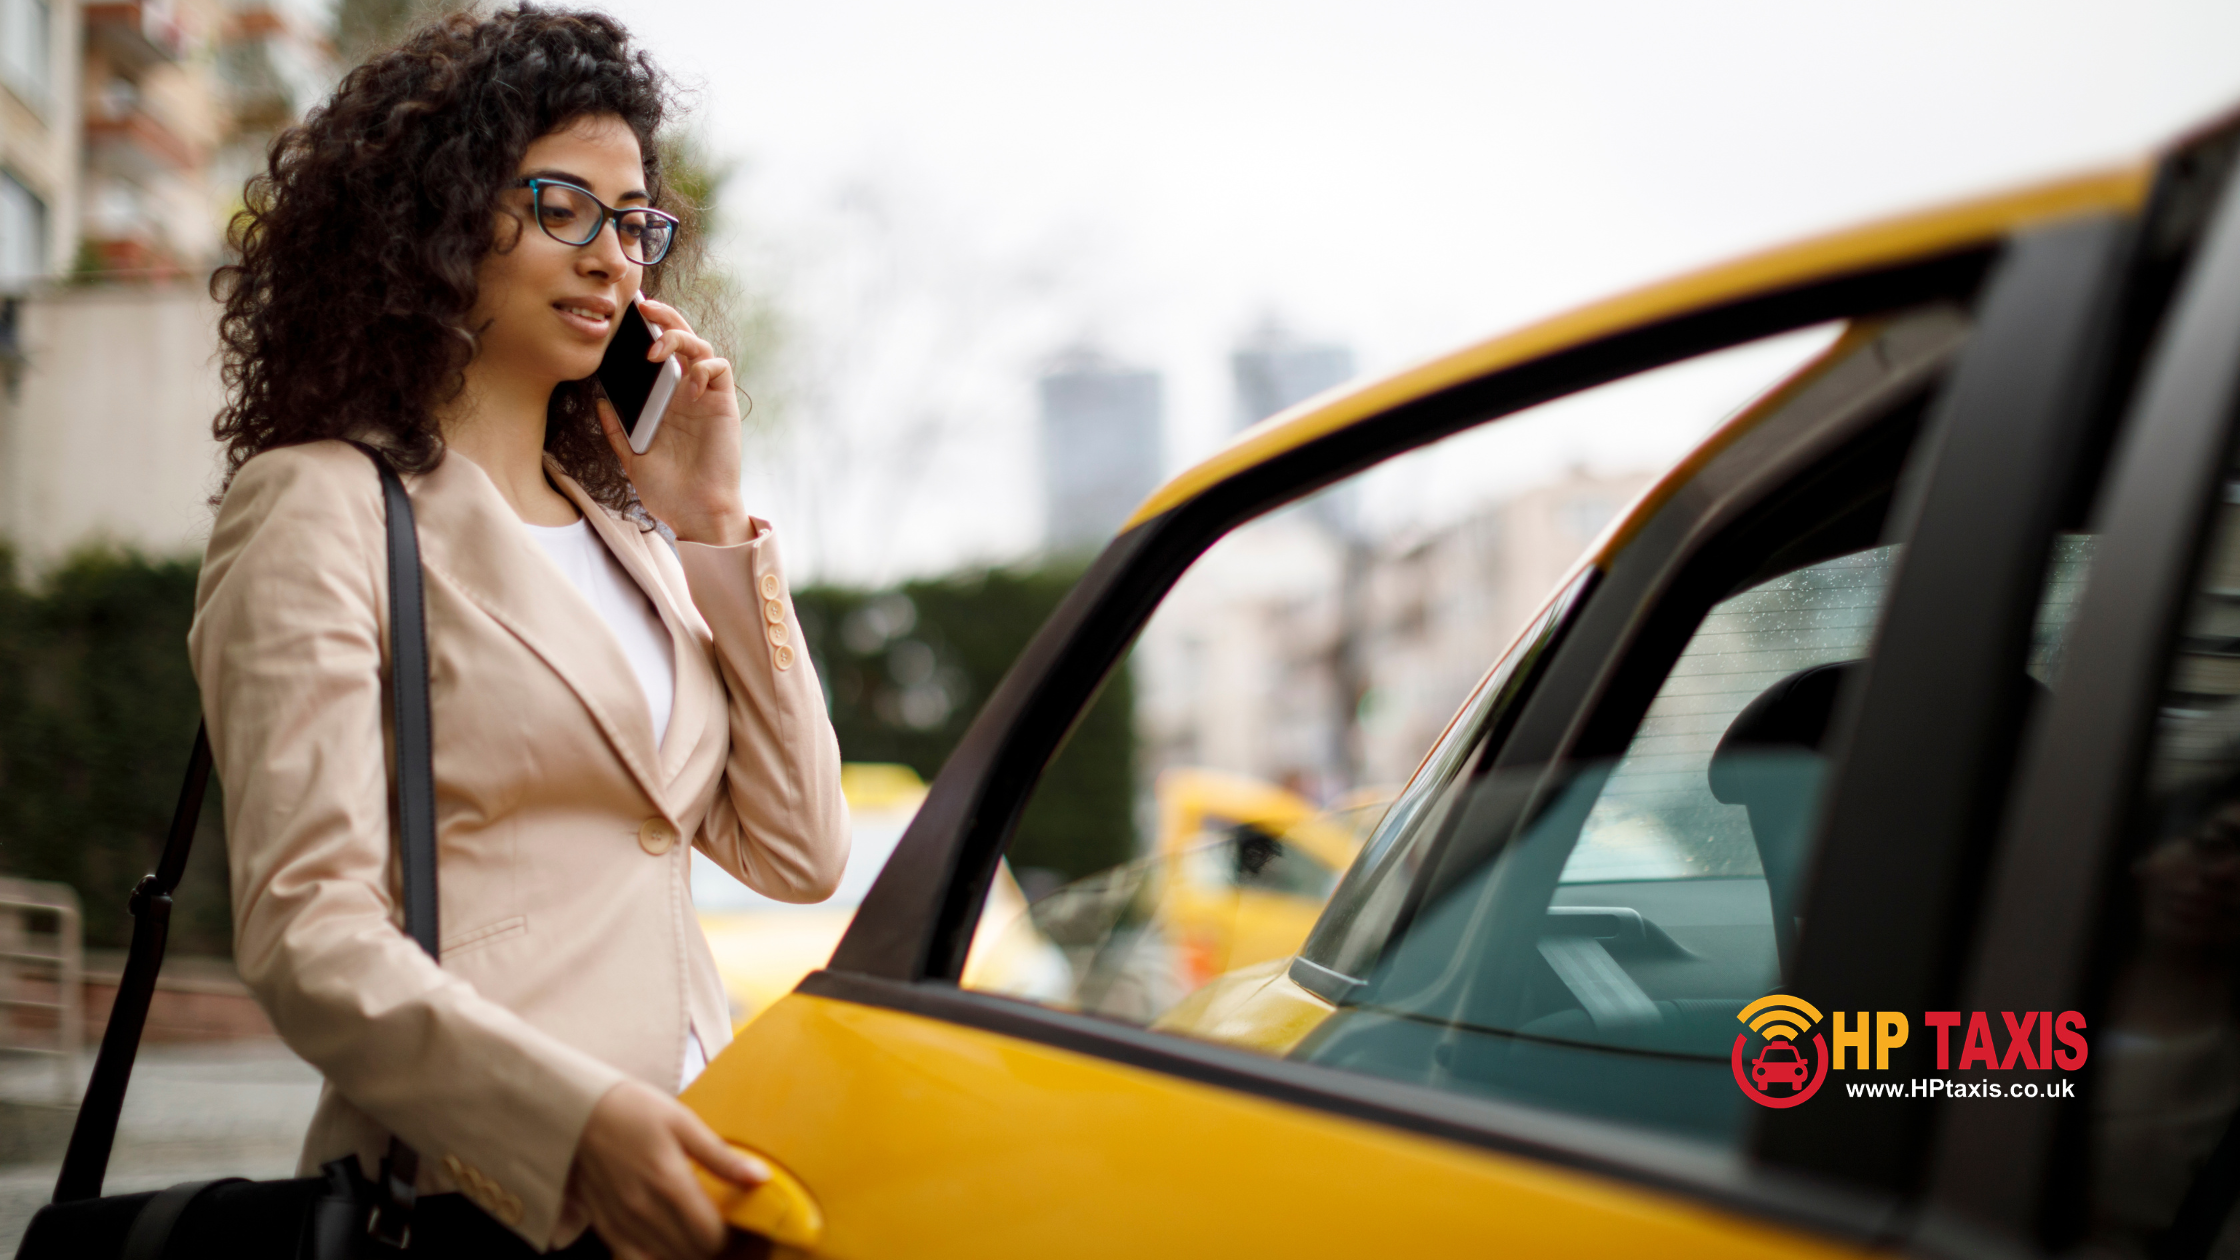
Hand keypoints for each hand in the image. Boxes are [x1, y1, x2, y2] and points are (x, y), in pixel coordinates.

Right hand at [566, 1078, 767, 1259]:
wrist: (580, 1111)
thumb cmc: (636, 1110)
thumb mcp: (683, 1122)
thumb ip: (720, 1157)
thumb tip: (760, 1178)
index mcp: (669, 1182)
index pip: (709, 1236)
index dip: (729, 1235)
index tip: (734, 1221)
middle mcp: (644, 1209)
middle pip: (690, 1253)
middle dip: (710, 1245)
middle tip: (716, 1226)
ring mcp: (622, 1221)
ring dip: (685, 1253)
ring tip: (694, 1233)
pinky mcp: (604, 1226)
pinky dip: (654, 1258)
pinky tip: (665, 1243)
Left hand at [596, 296, 753, 546]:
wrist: (695, 512)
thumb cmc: (667, 490)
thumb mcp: (631, 458)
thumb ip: (618, 430)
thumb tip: (601, 402)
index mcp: (664, 399)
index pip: (658, 353)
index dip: (647, 330)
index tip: (625, 316)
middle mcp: (685, 392)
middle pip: (680, 339)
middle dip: (664, 317)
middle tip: (642, 308)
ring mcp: (706, 396)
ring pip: (700, 346)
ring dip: (679, 338)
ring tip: (656, 351)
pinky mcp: (723, 404)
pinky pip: (719, 369)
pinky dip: (703, 368)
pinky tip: (687, 386)